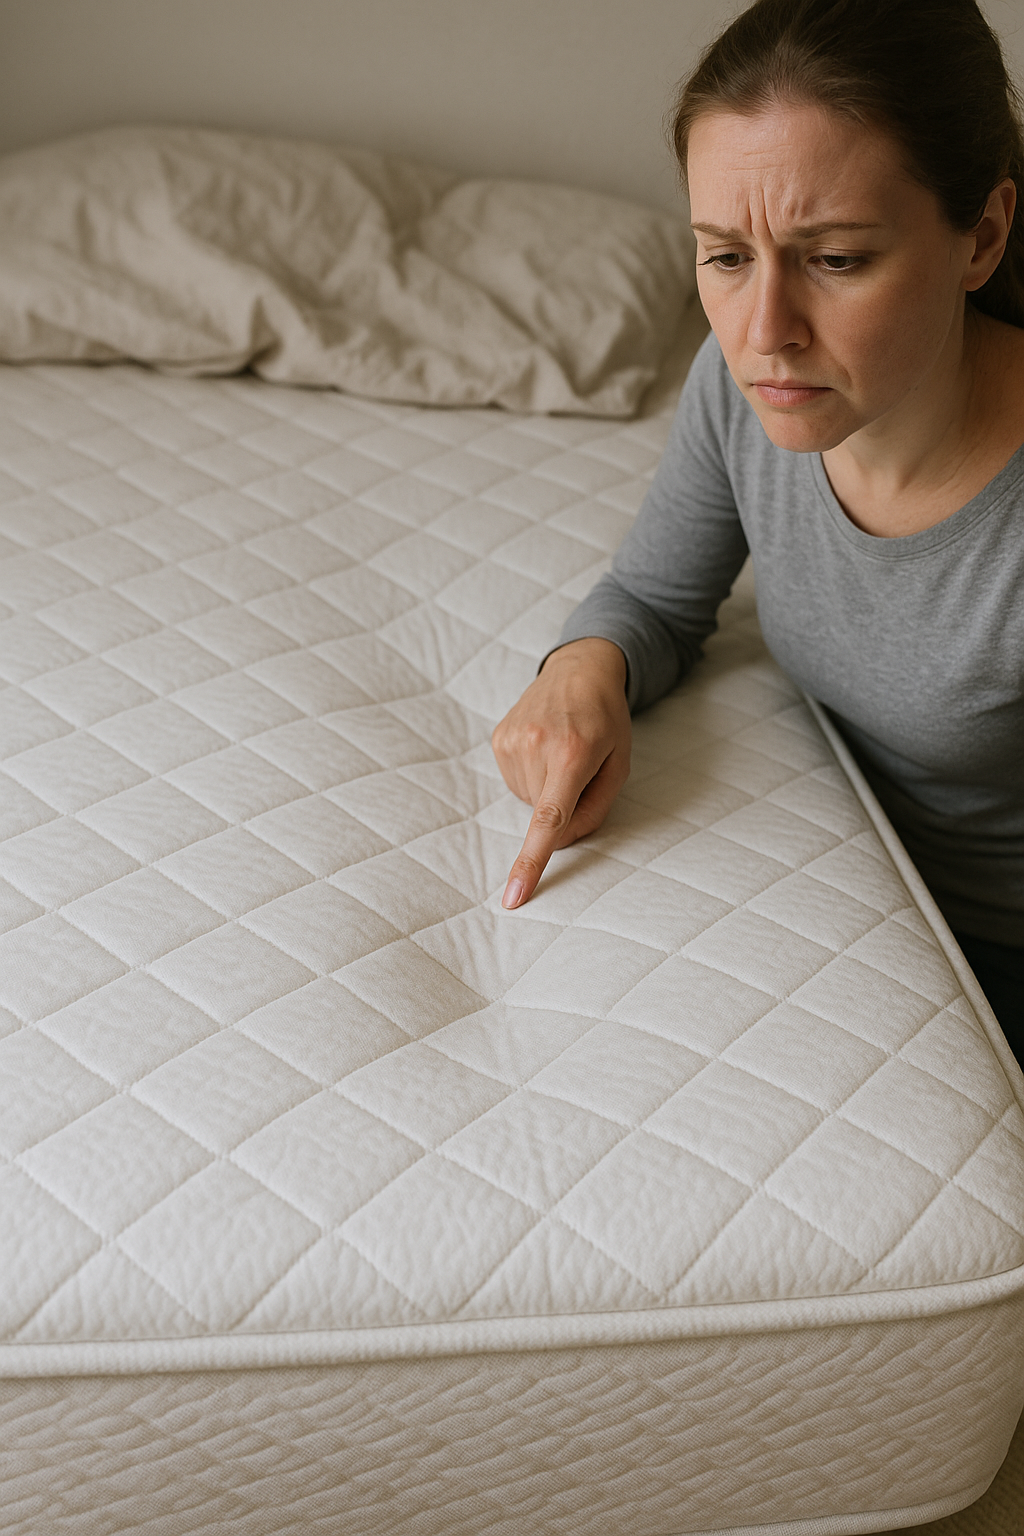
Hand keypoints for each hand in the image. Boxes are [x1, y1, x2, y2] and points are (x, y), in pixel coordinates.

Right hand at [491, 637, 630, 907]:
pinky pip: (514, 780)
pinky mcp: (499, 738)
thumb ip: (595, 809)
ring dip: (545, 788)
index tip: (513, 895)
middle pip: (543, 812)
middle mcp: (536, 746)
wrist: (580, 670)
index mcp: (573, 754)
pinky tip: (543, 747)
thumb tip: (561, 841)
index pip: (549, 820)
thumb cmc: (608, 721)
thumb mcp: (620, 765)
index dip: (532, 862)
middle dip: (563, 804)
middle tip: (579, 768)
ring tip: (561, 752)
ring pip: (527, 799)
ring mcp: (512, 740)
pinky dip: (531, 775)